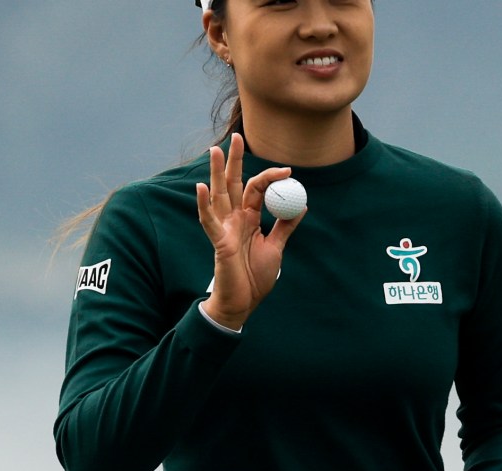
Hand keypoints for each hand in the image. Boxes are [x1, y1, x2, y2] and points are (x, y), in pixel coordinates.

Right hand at [194, 133, 298, 329]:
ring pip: (219, 196)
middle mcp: (234, 219)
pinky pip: (209, 221)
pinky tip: (201, 188)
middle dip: (233, 161)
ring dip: (215, 173)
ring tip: (213, 150)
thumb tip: (301, 206)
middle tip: (235, 137)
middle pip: (232, 184)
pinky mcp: (218, 242)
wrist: (244, 303)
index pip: (256, 190)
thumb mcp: (276, 248)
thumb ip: (285, 227)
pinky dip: (204, 205)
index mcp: (249, 219)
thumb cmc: (255, 278)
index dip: (270, 177)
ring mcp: (224, 229)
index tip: (287, 170)